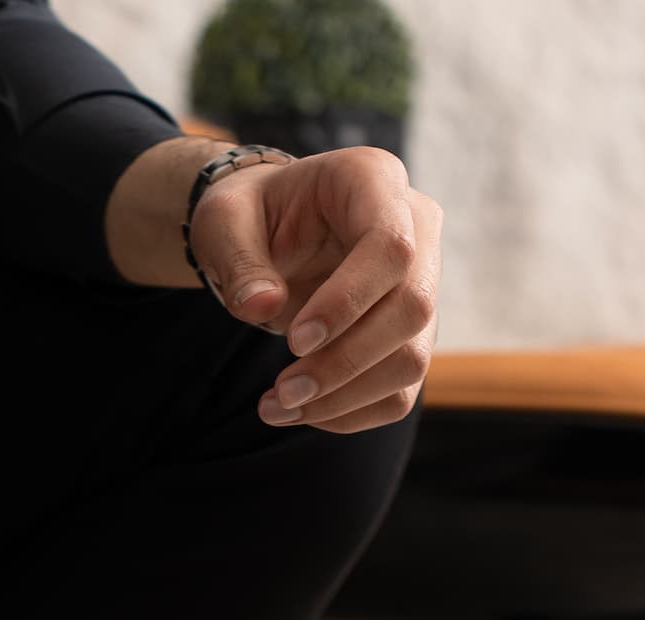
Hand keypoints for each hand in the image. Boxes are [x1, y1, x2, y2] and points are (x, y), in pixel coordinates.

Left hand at [190, 147, 441, 434]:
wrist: (267, 233)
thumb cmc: (249, 218)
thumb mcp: (224, 223)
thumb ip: (238, 261)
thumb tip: (260, 307)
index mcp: (373, 181)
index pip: (392, 246)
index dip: (348, 301)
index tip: (294, 341)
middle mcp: (415, 227)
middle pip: (413, 308)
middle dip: (345, 361)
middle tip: (282, 391)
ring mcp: (420, 284)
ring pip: (412, 359)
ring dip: (345, 397)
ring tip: (279, 408)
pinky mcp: (409, 334)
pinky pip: (398, 390)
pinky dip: (351, 413)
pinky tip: (303, 412)